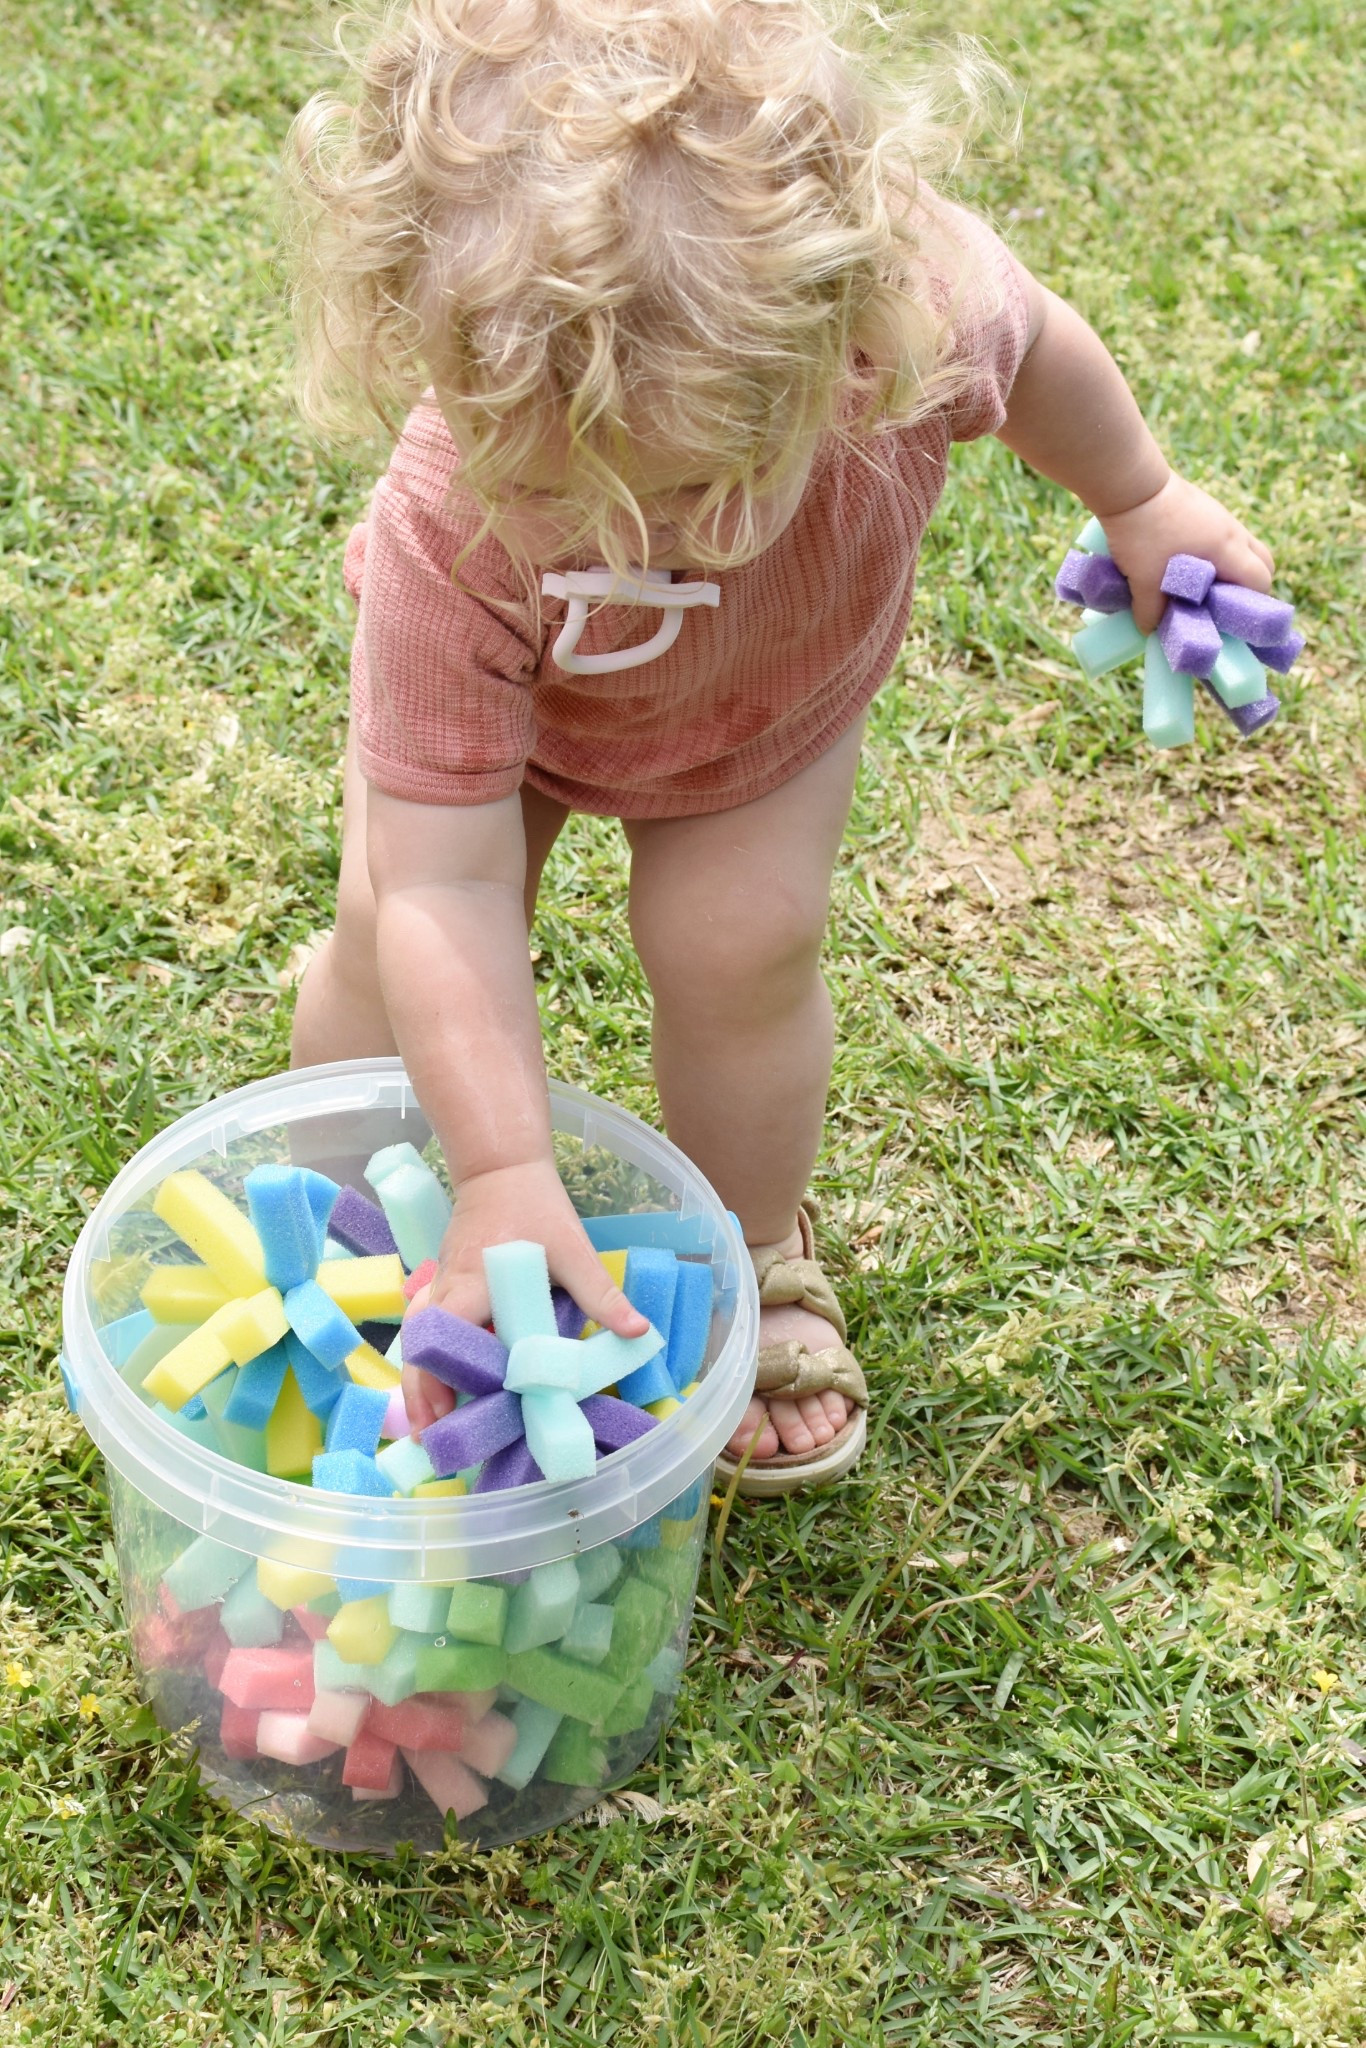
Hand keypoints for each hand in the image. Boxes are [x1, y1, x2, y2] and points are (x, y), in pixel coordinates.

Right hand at [400, 1159, 648, 1431]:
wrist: (500, 1167)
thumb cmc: (535, 1206)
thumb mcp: (573, 1249)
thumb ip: (601, 1294)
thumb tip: (639, 1332)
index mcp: (477, 1282)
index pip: (449, 1331)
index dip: (443, 1372)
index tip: (451, 1410)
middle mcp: (449, 1287)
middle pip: (421, 1344)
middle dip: (420, 1389)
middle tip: (429, 1436)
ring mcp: (440, 1285)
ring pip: (417, 1338)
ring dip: (418, 1378)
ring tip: (427, 1423)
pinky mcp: (442, 1285)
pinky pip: (425, 1327)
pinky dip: (425, 1357)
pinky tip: (436, 1385)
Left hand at [1096, 473, 1275, 633]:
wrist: (1130, 485)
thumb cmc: (1142, 534)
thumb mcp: (1143, 580)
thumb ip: (1150, 611)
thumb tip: (1151, 630)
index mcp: (1227, 548)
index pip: (1261, 580)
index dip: (1253, 604)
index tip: (1232, 621)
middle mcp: (1231, 530)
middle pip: (1262, 561)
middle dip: (1249, 586)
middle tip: (1222, 605)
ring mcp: (1219, 515)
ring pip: (1242, 547)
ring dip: (1231, 568)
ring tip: (1203, 587)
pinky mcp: (1203, 508)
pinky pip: (1222, 536)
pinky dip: (1215, 553)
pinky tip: (1187, 564)